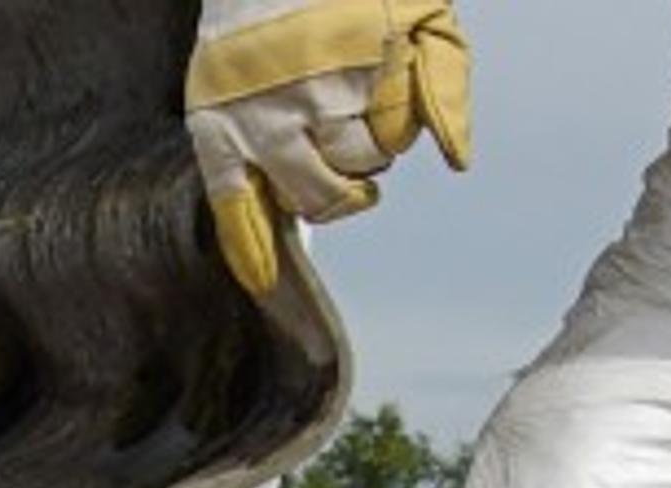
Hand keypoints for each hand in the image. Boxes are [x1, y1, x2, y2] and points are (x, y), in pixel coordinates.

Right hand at [185, 0, 470, 296]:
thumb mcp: (417, 10)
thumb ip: (444, 79)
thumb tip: (455, 157)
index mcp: (365, 64)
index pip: (396, 138)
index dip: (392, 128)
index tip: (380, 108)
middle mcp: (311, 95)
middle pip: (355, 171)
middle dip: (360, 161)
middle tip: (346, 135)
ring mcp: (260, 118)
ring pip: (310, 192)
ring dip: (323, 184)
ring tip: (315, 150)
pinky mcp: (215, 131)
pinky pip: (235, 206)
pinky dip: (250, 246)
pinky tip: (265, 279)